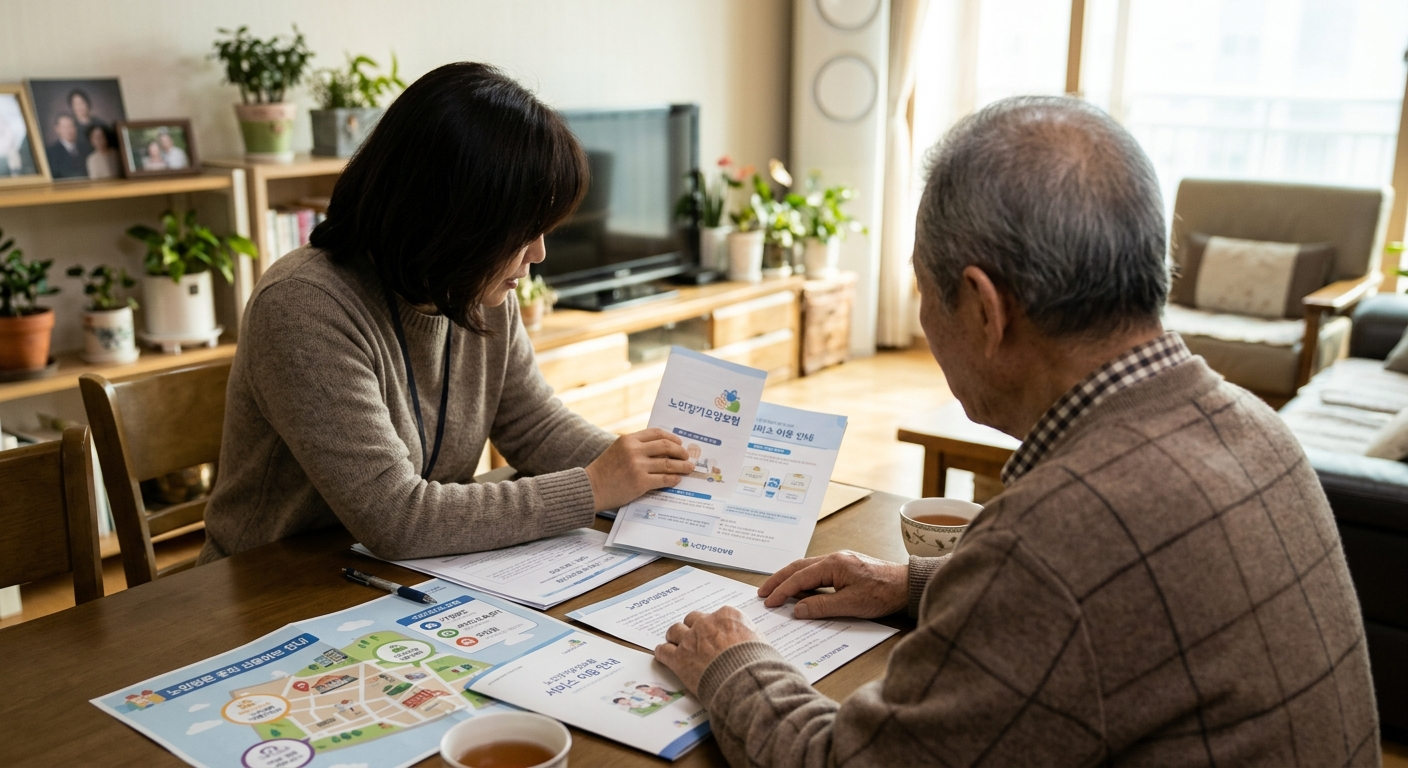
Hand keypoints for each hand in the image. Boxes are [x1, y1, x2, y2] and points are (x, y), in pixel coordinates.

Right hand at [584, 428, 692, 511]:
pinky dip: (673, 479)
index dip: (672, 438)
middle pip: (666, 446)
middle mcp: (634, 450)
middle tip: (687, 456)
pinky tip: (677, 480)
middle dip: (680, 451)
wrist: (591, 488)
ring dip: (682, 466)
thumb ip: (636, 446)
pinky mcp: (640, 482)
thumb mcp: (617, 449)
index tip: (679, 443)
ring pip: (668, 464)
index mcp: (629, 439)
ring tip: (688, 468)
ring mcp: (638, 466)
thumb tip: (661, 449)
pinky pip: (664, 479)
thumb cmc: (604, 470)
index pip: (657, 433)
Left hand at [654, 606, 763, 691]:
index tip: (713, 634)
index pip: (715, 615)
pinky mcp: (679, 658)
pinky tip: (663, 656)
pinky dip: (662, 653)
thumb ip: (749, 637)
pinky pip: (663, 651)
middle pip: (692, 619)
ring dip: (675, 637)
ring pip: (674, 630)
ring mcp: (691, 639)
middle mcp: (707, 623)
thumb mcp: (760, 643)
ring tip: (675, 644)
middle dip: (693, 629)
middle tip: (694, 640)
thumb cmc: (759, 664)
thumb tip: (750, 645)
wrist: (746, 680)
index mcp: (728, 616)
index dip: (713, 627)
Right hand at [758, 551, 907, 618]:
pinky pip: (818, 571)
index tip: (768, 602)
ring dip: (790, 579)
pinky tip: (802, 591)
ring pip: (807, 568)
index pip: (799, 577)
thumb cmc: (883, 593)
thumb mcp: (850, 605)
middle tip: (763, 592)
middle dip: (778, 580)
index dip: (781, 590)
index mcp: (832, 564)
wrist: (907, 585)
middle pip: (798, 567)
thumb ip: (821, 606)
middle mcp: (833, 558)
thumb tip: (797, 610)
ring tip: (776, 592)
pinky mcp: (846, 567)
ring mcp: (840, 561)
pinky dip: (804, 580)